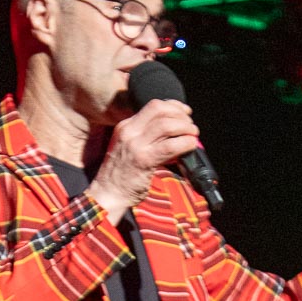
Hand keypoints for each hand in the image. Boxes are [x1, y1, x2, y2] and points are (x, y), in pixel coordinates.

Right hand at [88, 99, 200, 225]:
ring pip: (166, 125)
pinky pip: (170, 146)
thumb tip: (175, 131)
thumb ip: (146, 137)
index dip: (174, 106)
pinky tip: (190, 146)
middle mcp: (129, 131)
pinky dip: (185, 143)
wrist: (108, 195)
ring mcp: (135, 145)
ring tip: (193, 135)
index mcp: (126, 126)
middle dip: (181, 115)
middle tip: (191, 126)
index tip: (185, 112)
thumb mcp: (129, 148)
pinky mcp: (144, 160)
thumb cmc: (121, 175)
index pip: (153, 105)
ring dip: (185, 128)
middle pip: (160, 110)